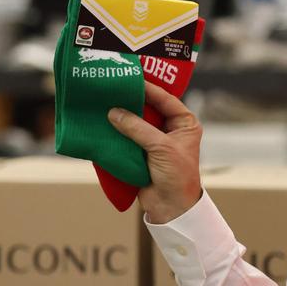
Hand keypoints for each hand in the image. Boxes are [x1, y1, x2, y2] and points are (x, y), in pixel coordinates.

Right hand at [107, 81, 202, 222]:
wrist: (171, 207)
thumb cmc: (176, 175)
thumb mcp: (160, 147)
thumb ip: (138, 128)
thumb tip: (114, 112)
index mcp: (185, 123)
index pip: (166, 99)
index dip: (148, 88)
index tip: (130, 77)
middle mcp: (170, 129)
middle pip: (148, 108)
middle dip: (131, 100)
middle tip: (113, 86)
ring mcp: (154, 141)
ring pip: (135, 122)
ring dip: (121, 115)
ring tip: (103, 100)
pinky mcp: (140, 152)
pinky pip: (126, 137)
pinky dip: (116, 131)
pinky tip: (102, 121)